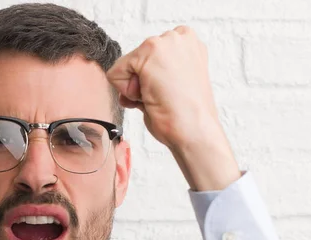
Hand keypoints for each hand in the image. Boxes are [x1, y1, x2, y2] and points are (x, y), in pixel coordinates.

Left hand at [106, 26, 240, 190]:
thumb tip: (129, 85)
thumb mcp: (174, 85)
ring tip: (159, 96)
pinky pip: (115, 74)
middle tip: (164, 96)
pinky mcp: (149, 50)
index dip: (152, 80)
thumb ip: (155, 75)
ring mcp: (164, 41)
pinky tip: (149, 96)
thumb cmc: (186, 116)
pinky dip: (126, 91)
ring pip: (125, 66)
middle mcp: (178, 37)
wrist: (194, 131)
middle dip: (142, 82)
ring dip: (135, 87)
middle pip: (136, 61)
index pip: (149, 59)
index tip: (170, 92)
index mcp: (188, 44)